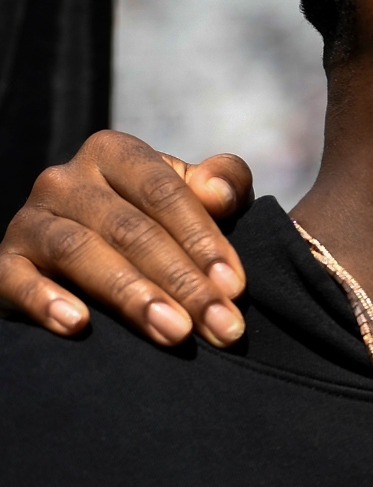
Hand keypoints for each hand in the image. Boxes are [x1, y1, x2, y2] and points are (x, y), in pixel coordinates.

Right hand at [0, 131, 255, 345]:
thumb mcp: (192, 197)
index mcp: (114, 153)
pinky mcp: (3, 261)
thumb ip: (222, 184)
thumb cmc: (156, 223)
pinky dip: (45, 300)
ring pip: (82, 252)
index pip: (164, 193)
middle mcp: (65, 179)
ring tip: (174, 333)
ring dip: (132, 296)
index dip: (204, 239)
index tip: (235, 287)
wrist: (80, 260)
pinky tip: (76, 325)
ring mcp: (29, 219)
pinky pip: (17, 279)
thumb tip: (222, 193)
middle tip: (220, 326)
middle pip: (131, 230)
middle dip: (183, 282)